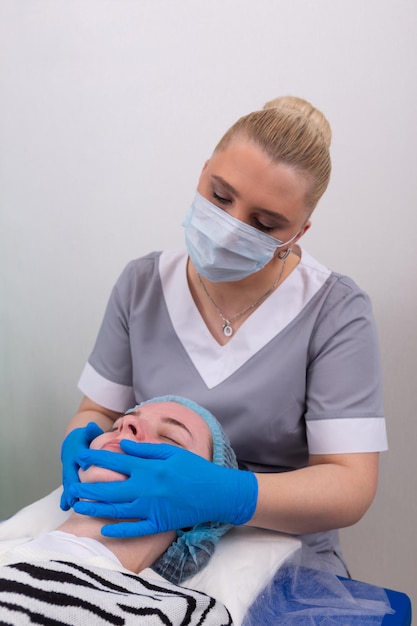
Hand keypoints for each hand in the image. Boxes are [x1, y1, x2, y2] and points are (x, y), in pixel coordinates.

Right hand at [60, 422, 103, 510]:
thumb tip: (92, 425)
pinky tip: (65, 507)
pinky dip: (65, 497)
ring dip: (68, 493)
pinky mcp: (68, 478)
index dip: (83, 463)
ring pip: (67, 482)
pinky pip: (67, 487)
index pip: (79, 457)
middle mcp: (70, 461)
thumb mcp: (89, 432)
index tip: (86, 470)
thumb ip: (91, 430)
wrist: (73, 441)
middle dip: (73, 484)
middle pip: (70, 473)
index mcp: (77, 450)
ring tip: (70, 504)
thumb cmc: (86, 437)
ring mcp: (68, 470)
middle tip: (75, 495)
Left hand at [70, 441, 257, 537]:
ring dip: (96, 509)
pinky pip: (134, 529)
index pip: (115, 463)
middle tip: (72, 486)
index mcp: (149, 469)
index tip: (81, 457)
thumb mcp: (171, 453)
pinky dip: (118, 530)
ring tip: (79, 507)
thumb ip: (146, 451)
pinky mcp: (158, 524)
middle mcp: (146, 489)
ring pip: (116, 511)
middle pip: (110, 489)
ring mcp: (151, 509)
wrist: (216, 493)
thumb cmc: (195, 469)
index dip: (96, 459)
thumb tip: (122, 446)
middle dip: (89, 487)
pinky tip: (104, 528)